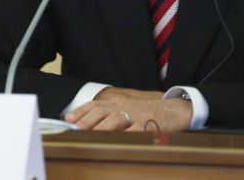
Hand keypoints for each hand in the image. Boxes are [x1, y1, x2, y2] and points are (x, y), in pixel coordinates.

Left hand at [64, 86, 191, 132]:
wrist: (175, 109)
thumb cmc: (147, 111)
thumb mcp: (126, 108)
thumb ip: (108, 114)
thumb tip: (86, 123)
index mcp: (117, 101)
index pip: (95, 104)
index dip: (81, 111)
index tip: (68, 119)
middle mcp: (124, 106)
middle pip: (101, 111)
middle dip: (87, 121)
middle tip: (75, 131)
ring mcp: (136, 114)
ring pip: (116, 119)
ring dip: (102, 128)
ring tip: (91, 137)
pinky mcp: (149, 123)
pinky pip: (136, 130)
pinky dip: (126, 135)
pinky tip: (118, 141)